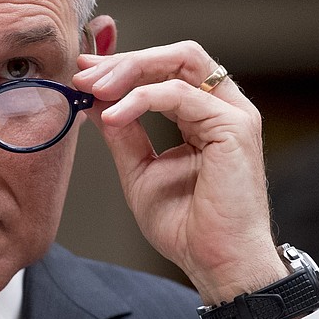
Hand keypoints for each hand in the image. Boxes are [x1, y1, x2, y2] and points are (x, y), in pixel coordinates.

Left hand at [73, 41, 286, 303]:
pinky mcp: (234, 128)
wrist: (213, 261)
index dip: (123, 65)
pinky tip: (113, 115)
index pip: (165, 71)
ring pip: (181, 62)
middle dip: (124, 61)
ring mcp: (232, 114)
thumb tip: (97, 102)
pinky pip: (181, 95)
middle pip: (174, 57)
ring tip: (94, 89)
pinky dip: (142, 99)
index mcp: (202, 115)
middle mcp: (222, 108)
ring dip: (130, 71)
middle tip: (84, 75)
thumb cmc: (185, 225)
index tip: (84, 72)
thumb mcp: (139, 171)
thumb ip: (123, 134)